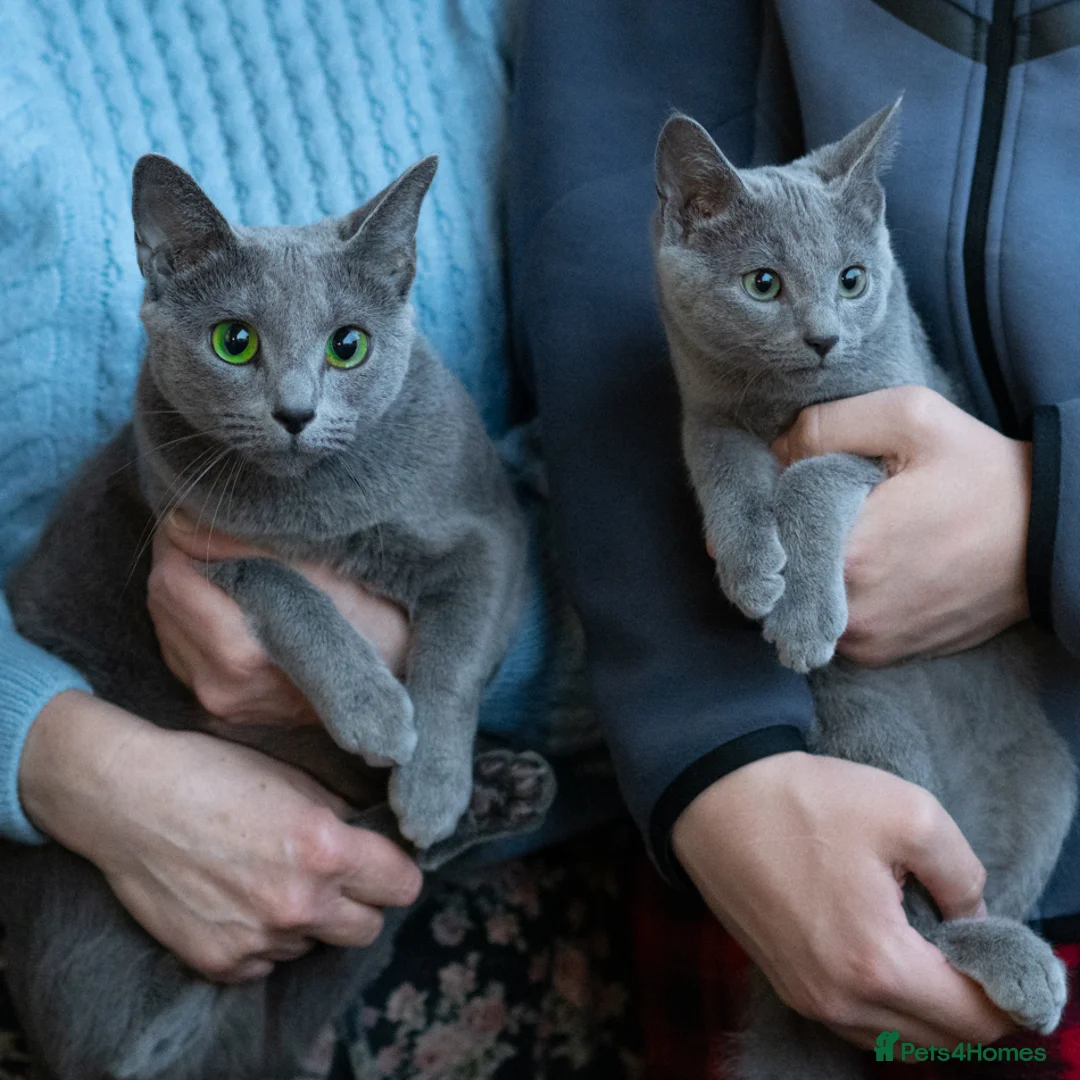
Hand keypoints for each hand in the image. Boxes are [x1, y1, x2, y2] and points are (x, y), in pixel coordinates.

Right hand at [20, 691, 421, 980]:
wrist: (128, 799)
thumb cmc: (213, 774)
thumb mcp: (294, 780)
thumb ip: (341, 815)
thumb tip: (374, 835)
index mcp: (326, 851)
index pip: (403, 886)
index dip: (396, 872)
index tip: (383, 864)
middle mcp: (299, 903)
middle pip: (369, 928)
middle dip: (360, 903)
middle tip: (334, 876)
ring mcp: (259, 940)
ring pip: (314, 944)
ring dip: (307, 920)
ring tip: (269, 878)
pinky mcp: (221, 963)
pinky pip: (267, 961)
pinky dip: (263, 939)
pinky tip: (237, 900)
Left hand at [149, 512, 408, 724]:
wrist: (405, 690)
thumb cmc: (379, 627)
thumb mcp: (329, 577)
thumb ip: (255, 549)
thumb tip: (186, 519)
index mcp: (242, 656)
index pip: (175, 577)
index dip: (183, 535)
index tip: (205, 510)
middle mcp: (220, 688)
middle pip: (163, 597)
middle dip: (180, 555)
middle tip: (212, 526)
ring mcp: (218, 703)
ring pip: (166, 620)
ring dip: (185, 583)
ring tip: (224, 559)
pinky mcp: (222, 706)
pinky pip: (181, 646)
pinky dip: (193, 613)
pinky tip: (229, 597)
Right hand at [673, 752, 1012, 1049]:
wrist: (713, 798)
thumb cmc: (805, 801)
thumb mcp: (907, 812)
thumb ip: (964, 874)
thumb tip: (971, 917)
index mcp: (877, 964)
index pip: (975, 1020)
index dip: (1003, 987)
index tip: (995, 941)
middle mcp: (841, 1002)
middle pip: (942, 1042)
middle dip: (969, 1002)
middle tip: (965, 941)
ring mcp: (807, 999)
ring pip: (898, 1039)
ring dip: (927, 1008)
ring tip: (925, 945)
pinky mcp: (785, 985)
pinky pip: (858, 1023)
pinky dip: (887, 1004)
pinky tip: (882, 952)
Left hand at [772, 386, 1030, 664]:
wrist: (1052, 540)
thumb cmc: (983, 475)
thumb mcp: (912, 419)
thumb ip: (828, 427)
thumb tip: (773, 452)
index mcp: (851, 554)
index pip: (770, 530)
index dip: (771, 503)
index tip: (790, 484)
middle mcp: (849, 612)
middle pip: (779, 570)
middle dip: (785, 538)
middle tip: (818, 508)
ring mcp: (863, 642)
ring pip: (797, 600)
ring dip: (805, 571)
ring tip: (845, 536)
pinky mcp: (878, 656)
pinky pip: (826, 623)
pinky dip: (829, 596)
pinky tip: (860, 566)